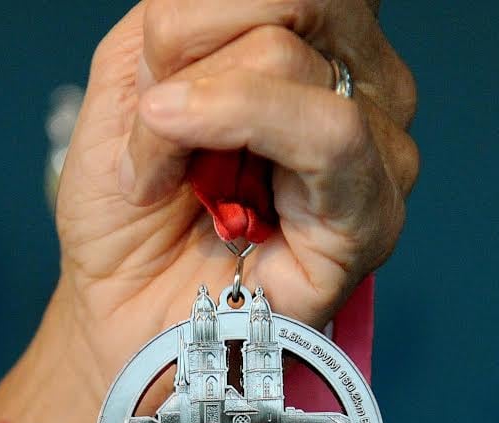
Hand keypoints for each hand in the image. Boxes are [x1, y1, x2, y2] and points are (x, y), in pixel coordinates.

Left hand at [46, 0, 417, 402]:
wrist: (120, 315)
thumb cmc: (132, 212)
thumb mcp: (132, 79)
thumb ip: (179, 21)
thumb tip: (218, 10)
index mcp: (316, 38)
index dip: (198, 7)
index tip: (152, 70)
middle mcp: (361, 81)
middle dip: (186, 40)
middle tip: (152, 114)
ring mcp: (378, 147)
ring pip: (288, 55)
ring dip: (187, 110)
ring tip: (163, 174)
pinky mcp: (373, 214)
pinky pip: (328, 132)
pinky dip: (235, 127)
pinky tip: (187, 169)